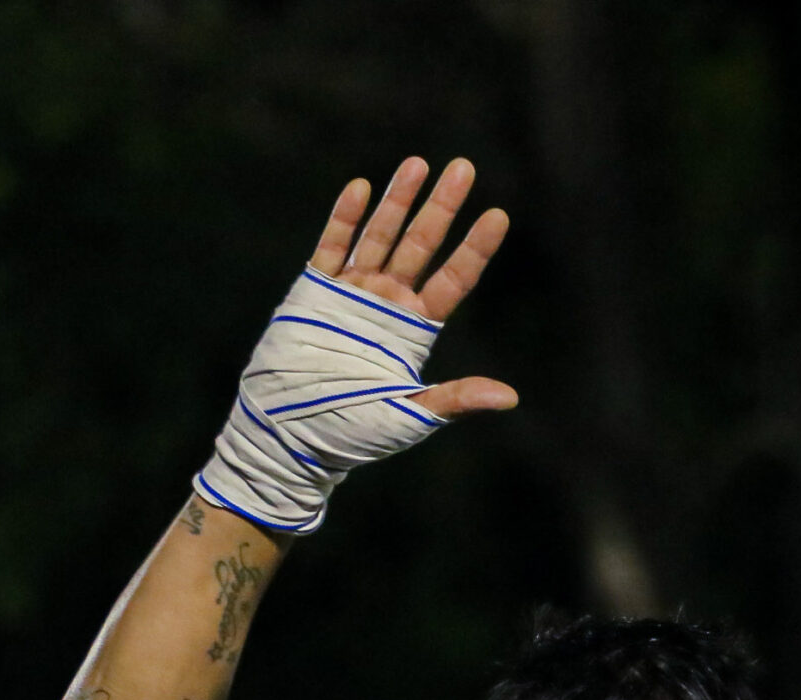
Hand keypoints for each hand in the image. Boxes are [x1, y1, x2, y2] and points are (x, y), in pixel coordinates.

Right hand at [308, 158, 516, 419]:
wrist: (290, 435)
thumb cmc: (353, 432)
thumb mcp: (411, 415)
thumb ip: (455, 398)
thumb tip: (510, 397)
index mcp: (415, 330)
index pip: (453, 279)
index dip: (475, 248)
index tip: (498, 215)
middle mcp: (388, 304)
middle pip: (421, 246)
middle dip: (441, 208)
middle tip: (464, 167)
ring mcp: (351, 294)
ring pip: (380, 237)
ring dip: (397, 201)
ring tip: (418, 163)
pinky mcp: (314, 292)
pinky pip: (332, 247)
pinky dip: (345, 218)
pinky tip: (361, 187)